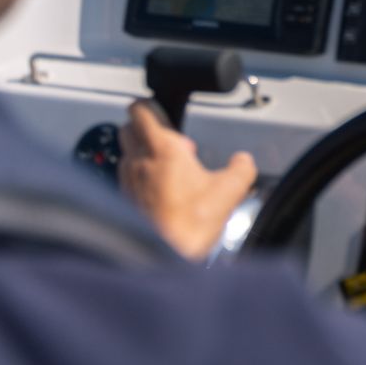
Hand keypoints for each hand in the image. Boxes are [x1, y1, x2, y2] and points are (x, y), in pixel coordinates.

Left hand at [118, 100, 256, 259]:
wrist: (162, 261)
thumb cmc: (189, 227)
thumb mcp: (231, 190)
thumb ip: (242, 167)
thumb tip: (244, 160)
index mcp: (162, 149)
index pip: (142, 110)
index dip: (148, 103)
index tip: (156, 104)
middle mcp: (138, 163)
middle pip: (128, 129)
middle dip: (144, 127)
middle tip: (165, 134)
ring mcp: (126, 185)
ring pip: (125, 154)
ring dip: (140, 152)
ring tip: (163, 163)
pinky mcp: (122, 205)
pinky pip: (125, 180)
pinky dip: (138, 177)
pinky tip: (157, 190)